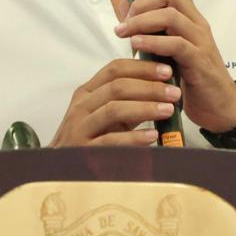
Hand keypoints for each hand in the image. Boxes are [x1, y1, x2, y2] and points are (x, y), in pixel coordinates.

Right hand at [50, 59, 179, 146]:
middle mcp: (81, 106)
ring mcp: (79, 128)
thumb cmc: (91, 138)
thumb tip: (162, 85)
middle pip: (117, 86)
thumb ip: (128, 99)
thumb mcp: (107, 114)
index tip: (167, 71)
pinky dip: (133, 137)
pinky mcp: (82, 150)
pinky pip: (110, 140)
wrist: (62, 167)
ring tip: (168, 110)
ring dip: (145, 107)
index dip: (142, 67)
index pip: (114, 69)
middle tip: (174, 92)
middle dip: (149, 87)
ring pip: (114, 109)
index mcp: (87, 92)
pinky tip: (152, 136)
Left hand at [115, 0, 235, 131]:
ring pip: (171, 14)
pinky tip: (136, 46)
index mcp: (190, 16)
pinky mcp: (199, 61)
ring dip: (141, 21)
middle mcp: (197, 23)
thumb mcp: (169, 47)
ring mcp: (201, 40)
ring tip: (124, 33)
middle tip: (124, 20)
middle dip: (141, 1)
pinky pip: (176, 44)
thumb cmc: (190, 76)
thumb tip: (126, 11)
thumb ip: (153, 28)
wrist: (219, 106)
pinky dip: (152, 42)